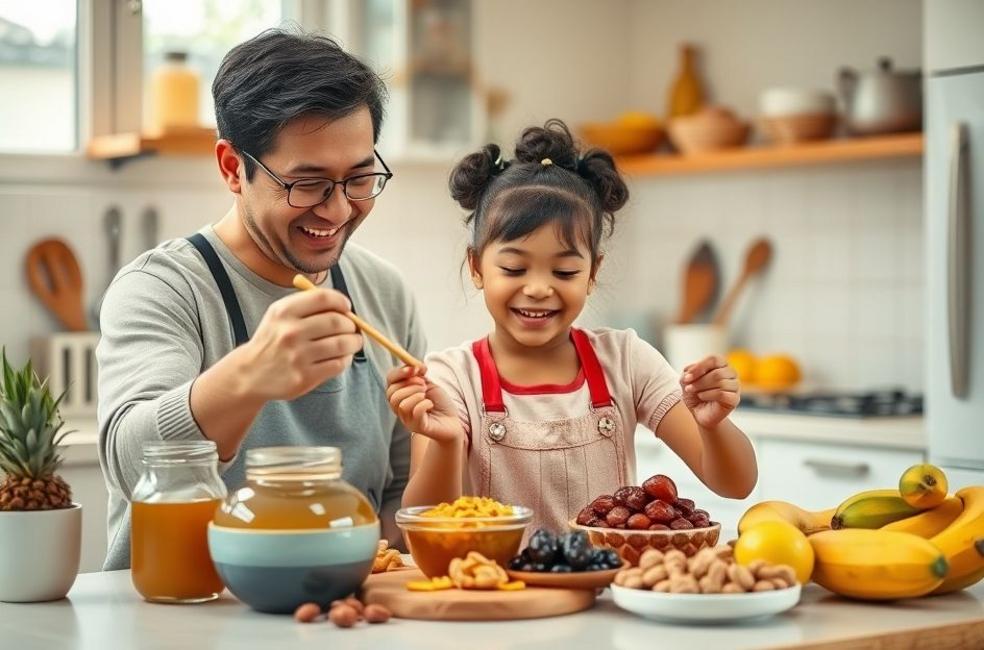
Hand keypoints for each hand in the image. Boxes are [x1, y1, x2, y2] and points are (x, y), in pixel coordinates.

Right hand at [236, 287, 363, 400]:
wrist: (250, 373)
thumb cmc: (273, 340)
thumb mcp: (280, 315)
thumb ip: (309, 306)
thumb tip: (346, 307)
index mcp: (284, 312)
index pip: (323, 298)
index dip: (341, 301)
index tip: (346, 307)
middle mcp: (290, 332)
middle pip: (337, 322)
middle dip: (351, 324)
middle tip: (353, 328)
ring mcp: (297, 356)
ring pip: (341, 344)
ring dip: (354, 342)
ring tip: (353, 342)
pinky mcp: (304, 377)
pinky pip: (337, 364)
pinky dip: (346, 359)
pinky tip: (342, 357)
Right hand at [386, 365, 464, 444]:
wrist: (452, 421)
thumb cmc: (439, 403)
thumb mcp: (429, 384)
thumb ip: (419, 375)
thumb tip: (413, 365)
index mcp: (400, 394)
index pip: (390, 380)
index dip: (400, 372)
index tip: (414, 368)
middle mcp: (399, 408)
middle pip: (391, 393)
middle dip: (410, 384)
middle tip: (424, 385)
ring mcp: (407, 419)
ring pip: (401, 404)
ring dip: (416, 394)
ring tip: (426, 396)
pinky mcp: (417, 427)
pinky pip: (415, 412)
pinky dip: (424, 404)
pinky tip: (430, 405)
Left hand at [680, 355, 739, 428]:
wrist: (699, 413)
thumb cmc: (695, 395)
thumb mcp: (686, 381)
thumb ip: (688, 372)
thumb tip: (690, 370)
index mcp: (721, 365)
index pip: (714, 359)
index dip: (699, 367)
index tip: (687, 377)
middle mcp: (731, 374)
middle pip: (717, 372)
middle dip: (699, 380)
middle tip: (688, 387)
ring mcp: (735, 386)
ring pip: (721, 382)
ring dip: (702, 387)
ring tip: (695, 392)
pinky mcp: (734, 399)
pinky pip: (722, 394)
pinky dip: (708, 395)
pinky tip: (701, 397)